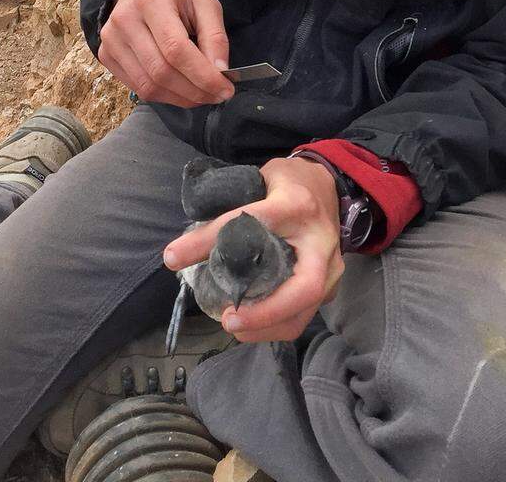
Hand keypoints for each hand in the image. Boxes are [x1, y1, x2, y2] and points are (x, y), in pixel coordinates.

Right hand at [98, 0, 234, 108]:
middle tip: (216, 95)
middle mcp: (125, 20)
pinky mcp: (106, 54)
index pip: (176, 49)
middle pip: (161, 72)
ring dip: (180, 98)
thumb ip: (216, 36)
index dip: (202, 75)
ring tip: (200, 95)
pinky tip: (179, 89)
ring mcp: (111, 39)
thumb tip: (220, 73)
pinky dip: (163, 95)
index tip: (225, 89)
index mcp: (152, 0)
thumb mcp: (204, 2)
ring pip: (148, 85)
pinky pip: (136, 87)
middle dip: (194, 91)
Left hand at [163, 156, 342, 341]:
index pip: (250, 224)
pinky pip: (305, 313)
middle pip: (302, 287)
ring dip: (268, 326)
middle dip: (265, 312)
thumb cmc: (288, 182)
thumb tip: (190, 238)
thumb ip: (233, 204)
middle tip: (228, 318)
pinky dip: (277, 325)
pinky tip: (252, 326)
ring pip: (304, 309)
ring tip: (233, 325)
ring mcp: (331, 265)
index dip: (210, 241)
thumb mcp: (259, 179)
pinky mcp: (331, 283)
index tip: (174, 257)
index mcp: (295, 205)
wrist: (329, 184)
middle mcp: (319, 239)